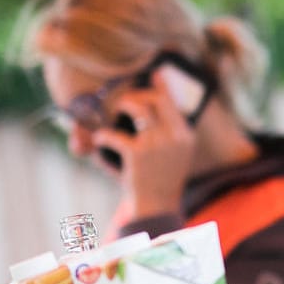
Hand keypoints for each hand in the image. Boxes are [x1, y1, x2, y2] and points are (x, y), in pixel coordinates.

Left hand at [92, 83, 195, 219]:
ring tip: (114, 113)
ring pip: (138, 109)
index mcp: (185, 136)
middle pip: (155, 100)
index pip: (172, 103)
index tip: (156, 73)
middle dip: (137, 96)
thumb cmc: (162, 184)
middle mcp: (175, 136)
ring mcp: (157, 144)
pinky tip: (99, 139)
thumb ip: (167, 135)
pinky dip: (103, 136)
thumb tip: (148, 112)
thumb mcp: (175, 157)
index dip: (162, 87)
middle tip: (125, 101)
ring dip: (123, 106)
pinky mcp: (138, 154)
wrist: (157, 209)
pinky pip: (115, 134)